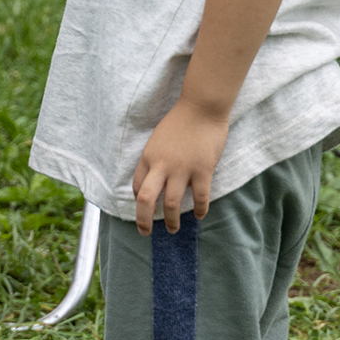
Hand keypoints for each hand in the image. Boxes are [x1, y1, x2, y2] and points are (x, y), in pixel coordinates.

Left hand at [132, 98, 231, 234]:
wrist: (201, 107)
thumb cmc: (180, 121)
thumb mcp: (158, 139)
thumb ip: (155, 160)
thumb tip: (156, 181)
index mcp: (148, 156)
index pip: (137, 186)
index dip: (139, 200)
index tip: (144, 208)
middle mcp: (161, 165)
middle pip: (146, 200)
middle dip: (143, 220)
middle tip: (145, 232)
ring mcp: (182, 169)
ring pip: (171, 204)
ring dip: (171, 220)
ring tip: (173, 229)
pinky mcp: (202, 170)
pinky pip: (200, 197)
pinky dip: (200, 210)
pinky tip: (200, 215)